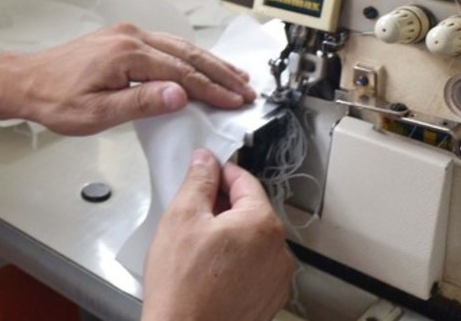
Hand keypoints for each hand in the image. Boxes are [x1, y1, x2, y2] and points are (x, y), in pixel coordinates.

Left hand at [12, 23, 255, 134]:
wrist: (25, 81)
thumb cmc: (55, 101)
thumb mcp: (97, 113)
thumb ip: (141, 102)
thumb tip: (180, 95)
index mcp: (127, 53)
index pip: (181, 72)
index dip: (212, 89)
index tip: (236, 101)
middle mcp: (130, 37)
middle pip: (186, 53)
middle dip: (219, 73)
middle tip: (246, 89)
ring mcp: (126, 34)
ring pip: (178, 46)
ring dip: (208, 62)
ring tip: (234, 77)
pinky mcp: (121, 38)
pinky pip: (164, 45)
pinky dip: (187, 57)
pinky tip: (199, 65)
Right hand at [142, 149, 294, 320]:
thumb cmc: (183, 287)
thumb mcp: (182, 218)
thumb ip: (198, 181)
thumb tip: (205, 161)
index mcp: (262, 224)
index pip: (245, 181)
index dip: (219, 172)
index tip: (203, 171)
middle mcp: (278, 251)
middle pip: (250, 211)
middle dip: (222, 206)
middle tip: (192, 214)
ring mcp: (276, 279)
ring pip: (252, 240)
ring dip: (229, 235)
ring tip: (197, 248)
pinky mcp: (267, 300)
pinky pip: (253, 267)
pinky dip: (235, 261)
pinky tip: (208, 270)